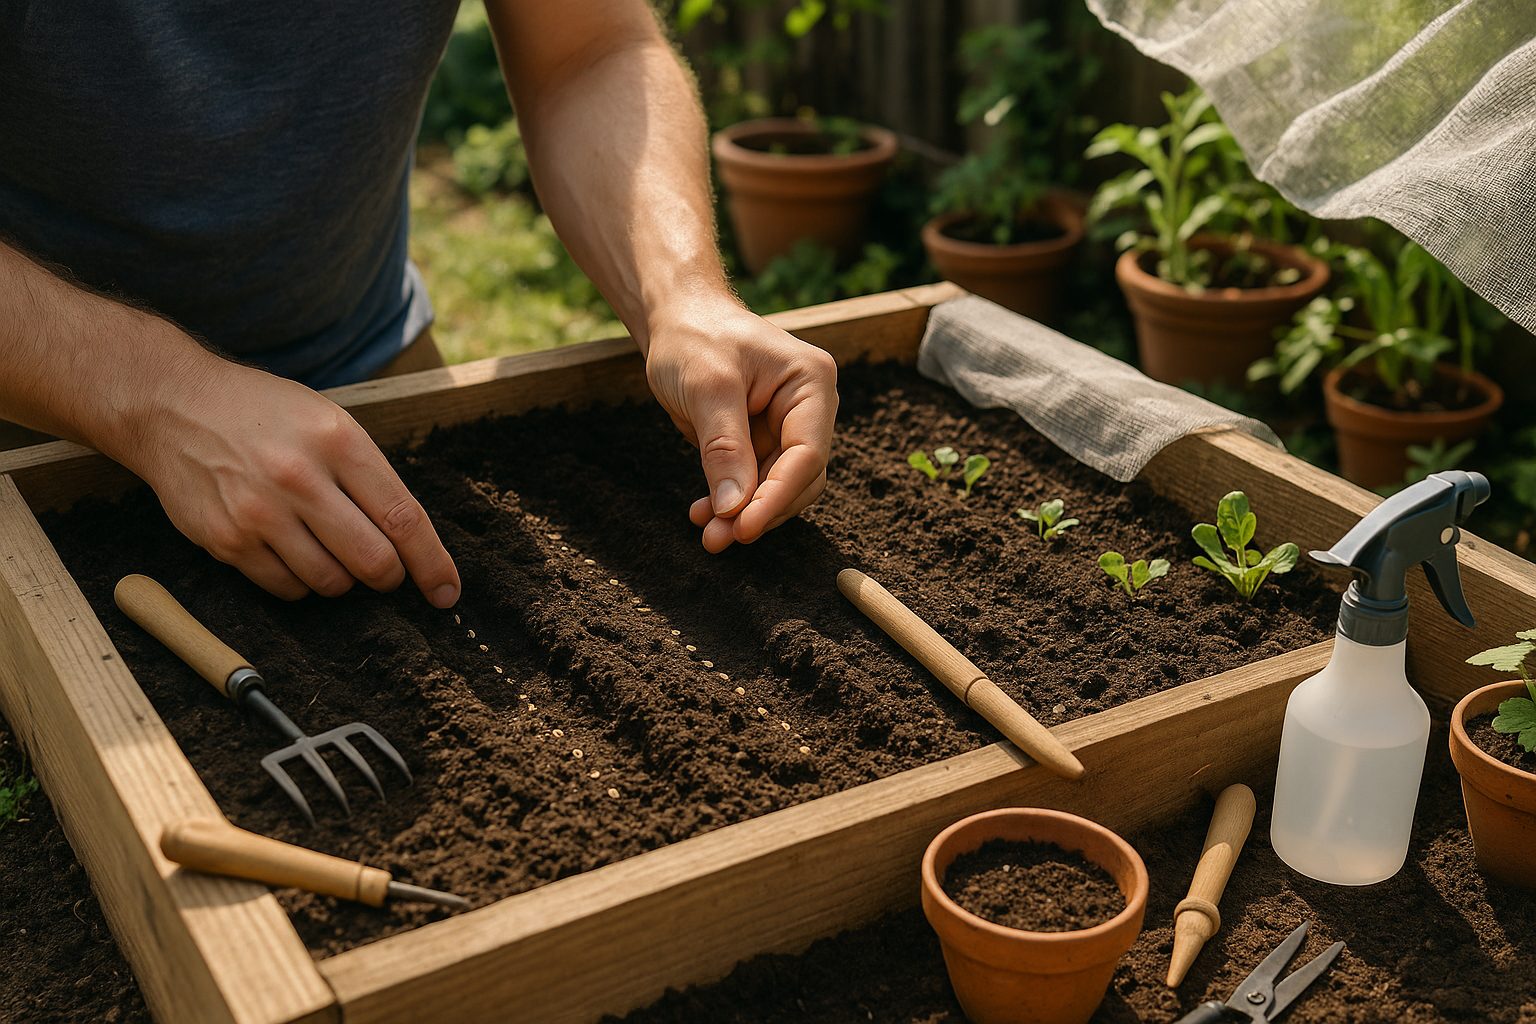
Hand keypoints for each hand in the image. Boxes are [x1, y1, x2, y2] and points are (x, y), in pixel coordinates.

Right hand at [120, 358, 461, 604]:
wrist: (172, 405)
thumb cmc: (262, 414)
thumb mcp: (328, 420)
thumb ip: (369, 475)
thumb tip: (410, 540)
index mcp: (339, 441)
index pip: (403, 518)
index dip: (432, 563)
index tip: (447, 591)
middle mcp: (300, 478)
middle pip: (373, 561)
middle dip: (388, 576)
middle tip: (383, 569)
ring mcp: (260, 513)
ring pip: (331, 582)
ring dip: (343, 579)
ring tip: (327, 547)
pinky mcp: (227, 541)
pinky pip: (287, 588)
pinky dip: (302, 582)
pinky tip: (291, 551)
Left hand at [644, 300, 837, 551]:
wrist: (677, 317)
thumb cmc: (695, 336)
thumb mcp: (707, 388)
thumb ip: (724, 448)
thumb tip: (734, 509)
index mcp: (811, 383)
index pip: (807, 454)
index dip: (777, 496)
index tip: (744, 527)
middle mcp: (808, 408)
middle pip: (799, 477)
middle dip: (760, 511)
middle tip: (719, 539)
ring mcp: (786, 426)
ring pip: (778, 487)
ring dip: (744, 514)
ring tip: (708, 533)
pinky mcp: (762, 440)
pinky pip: (755, 482)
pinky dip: (732, 502)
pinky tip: (703, 514)